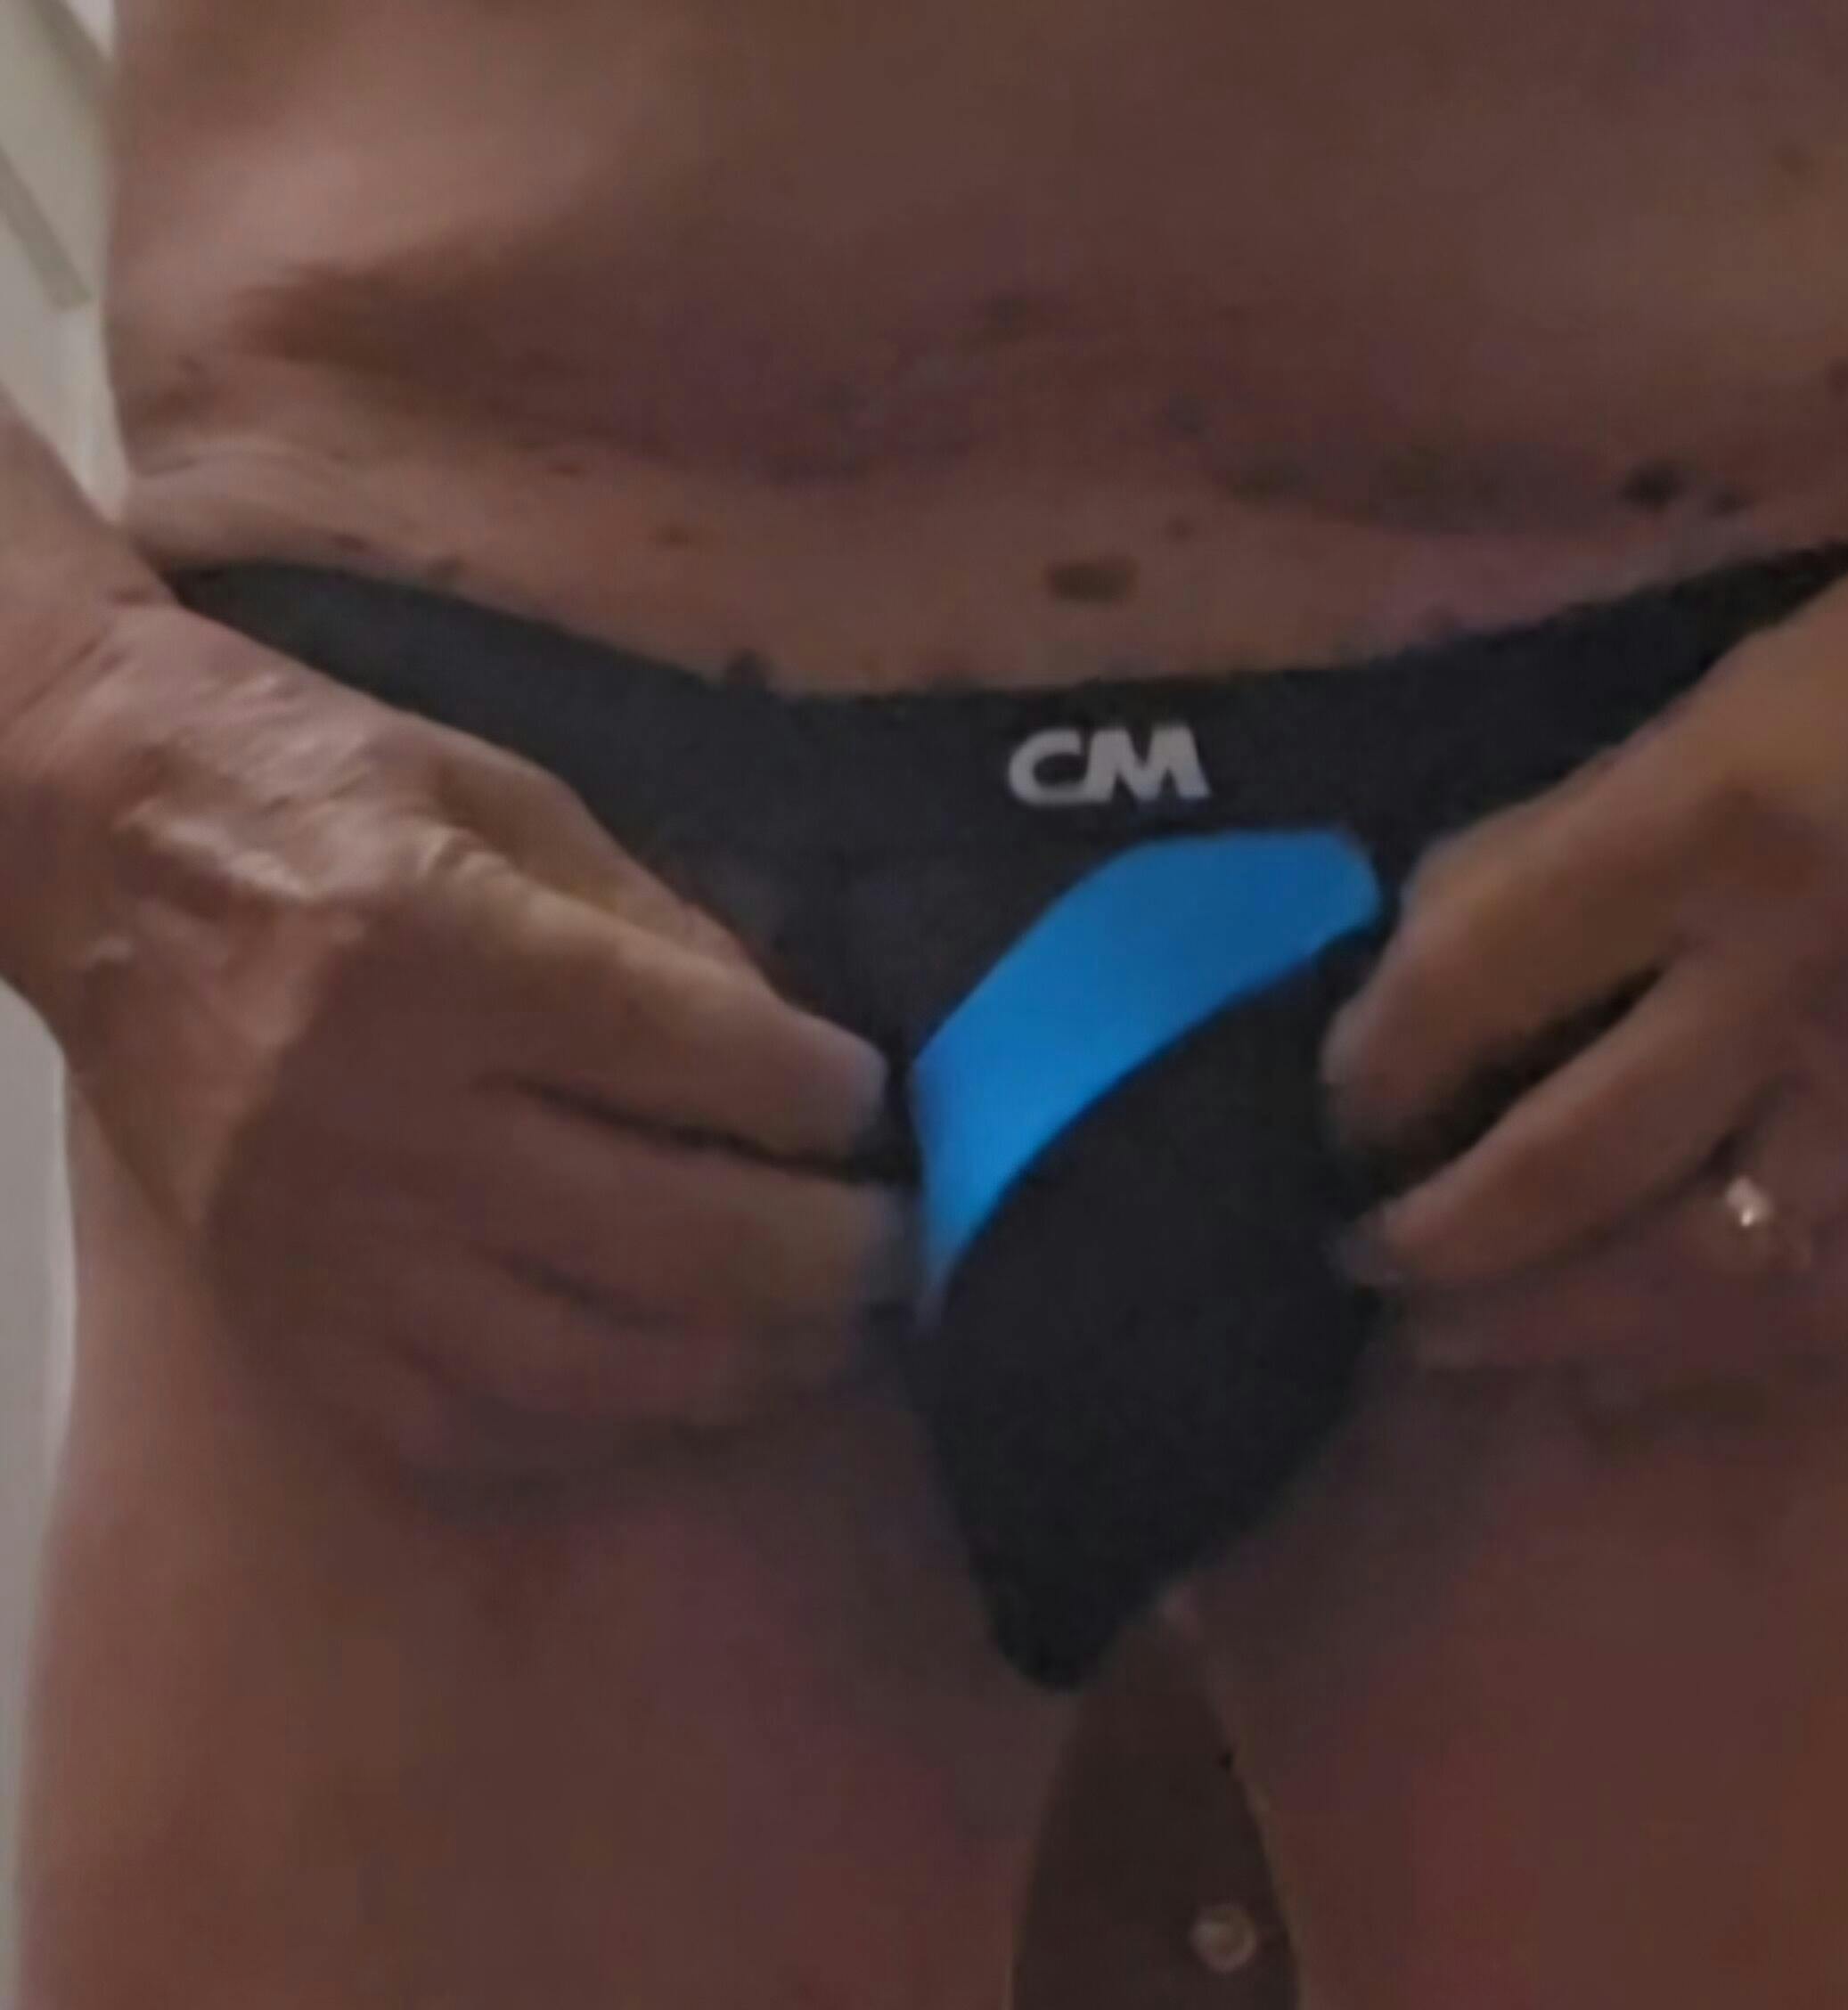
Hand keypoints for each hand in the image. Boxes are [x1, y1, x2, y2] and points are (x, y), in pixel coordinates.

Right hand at [14, 605, 902, 1480]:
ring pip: (586, 1365)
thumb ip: (667, 933)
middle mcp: (387, 1111)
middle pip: (670, 1235)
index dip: (825, 1096)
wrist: (90, 843)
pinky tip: (672, 1385)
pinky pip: (467, 1428)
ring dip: (744, 1365)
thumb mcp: (517, 803)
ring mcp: (328, 1239)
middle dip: (830, 1257)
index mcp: (450, 948)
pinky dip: (598, 1427)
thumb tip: (801, 1061)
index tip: (875, 1107)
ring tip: (826, 1335)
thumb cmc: (326, 792)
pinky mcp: (283, 1317)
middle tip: (905, 1248)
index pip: (699, 1057)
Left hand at [1326, 468, 1847, 1401]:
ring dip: (1546, 1326)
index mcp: (1698, 829)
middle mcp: (1805, 967)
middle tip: (1363, 1262)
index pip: (1474, 990)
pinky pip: (1826, 1302)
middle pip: (1571, 1165)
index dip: (1373, 1079)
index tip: (1337, 1122)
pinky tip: (1603, 1369)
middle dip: (1436, 1240)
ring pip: (1697, 1270)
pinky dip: (1697, 1354)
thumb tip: (1395, 1019)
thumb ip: (1524, 874)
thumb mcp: (1661, 733)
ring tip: (1451, 1339)